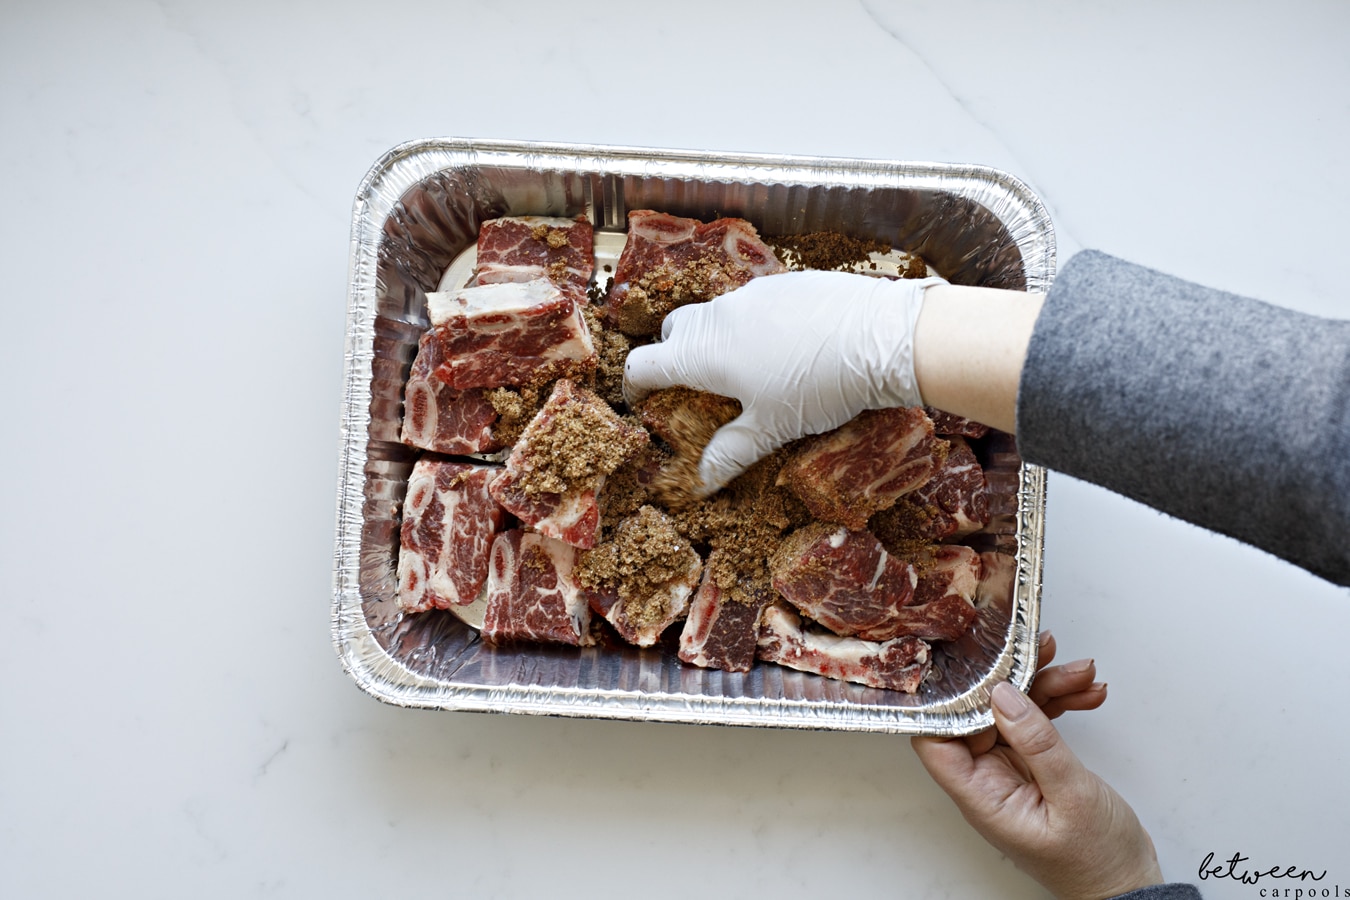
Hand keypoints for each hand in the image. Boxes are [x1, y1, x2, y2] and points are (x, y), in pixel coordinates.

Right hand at [622, 270, 943, 492]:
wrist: (881, 336)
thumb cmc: (818, 387)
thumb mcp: (771, 429)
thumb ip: (730, 452)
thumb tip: (703, 478)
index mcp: (702, 354)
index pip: (644, 364)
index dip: (637, 385)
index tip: (643, 400)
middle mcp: (718, 317)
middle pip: (673, 330)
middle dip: (673, 355)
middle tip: (693, 385)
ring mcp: (751, 294)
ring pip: (713, 313)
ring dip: (714, 338)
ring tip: (743, 368)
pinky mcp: (784, 282)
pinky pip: (751, 302)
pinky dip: (751, 323)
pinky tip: (784, 346)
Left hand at [911, 633, 1162, 899]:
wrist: (1129, 885)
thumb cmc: (1096, 860)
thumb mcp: (1071, 795)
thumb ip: (1036, 743)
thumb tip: (1003, 696)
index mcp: (980, 794)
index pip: (937, 737)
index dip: (948, 697)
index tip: (973, 663)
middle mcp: (987, 779)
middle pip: (980, 712)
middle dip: (1012, 678)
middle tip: (1043, 650)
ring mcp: (1010, 770)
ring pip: (1013, 711)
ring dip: (1046, 686)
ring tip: (1080, 671)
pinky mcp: (1033, 764)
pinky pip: (1036, 723)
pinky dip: (1060, 704)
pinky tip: (1087, 693)